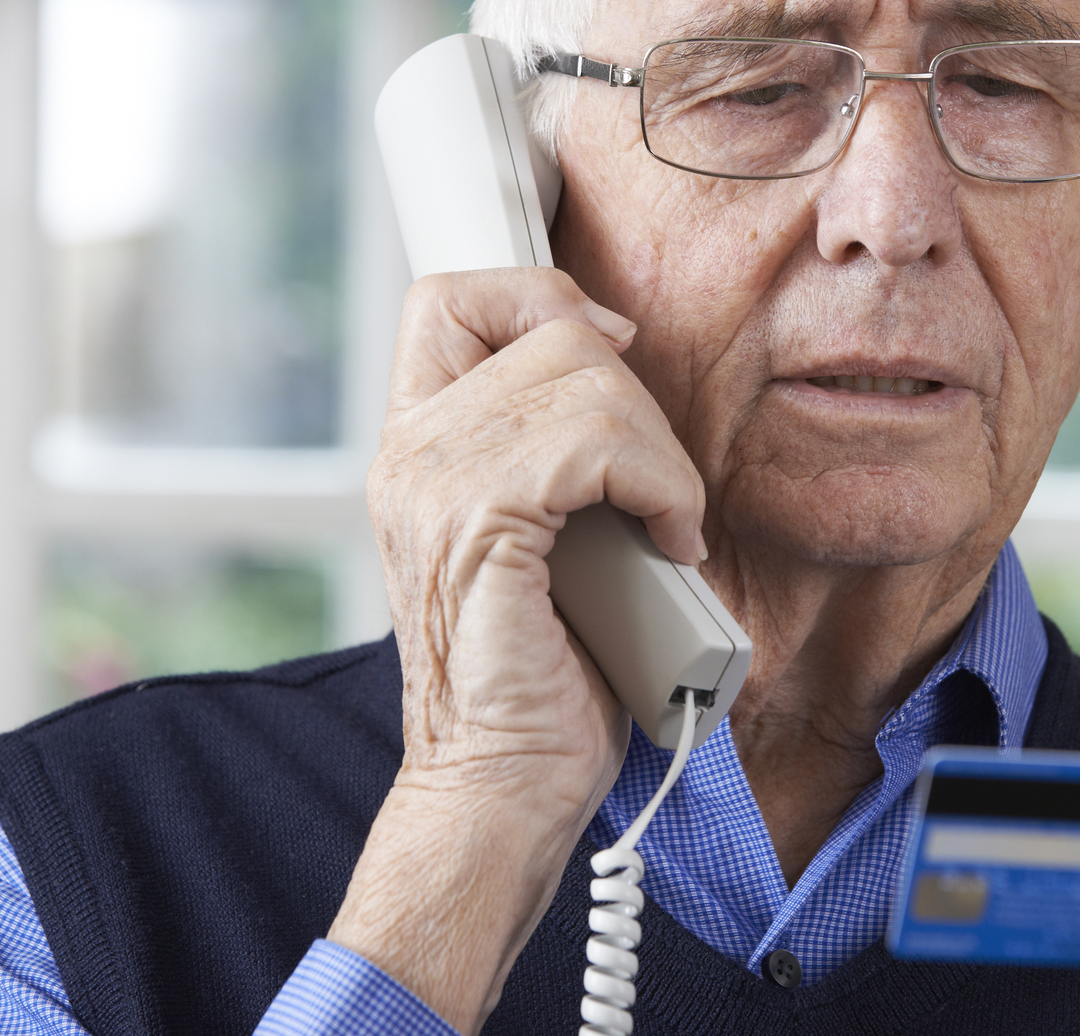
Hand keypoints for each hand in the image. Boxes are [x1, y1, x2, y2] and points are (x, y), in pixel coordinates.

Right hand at [328, 269, 705, 1032]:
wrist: (504, 784)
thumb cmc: (542, 672)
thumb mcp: (547, 528)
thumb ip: (556, 446)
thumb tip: (620, 361)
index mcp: (417, 445)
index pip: (451, 296)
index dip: (542, 297)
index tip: (612, 358)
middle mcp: (410, 452)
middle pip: (546, 325)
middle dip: (635, 397)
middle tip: (656, 486)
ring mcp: (434, 484)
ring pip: (584, 377)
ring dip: (658, 451)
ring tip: (666, 521)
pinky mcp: (480, 525)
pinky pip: (598, 441)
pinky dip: (662, 484)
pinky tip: (669, 540)